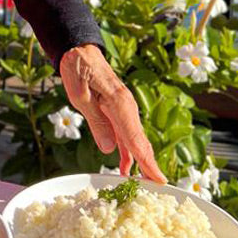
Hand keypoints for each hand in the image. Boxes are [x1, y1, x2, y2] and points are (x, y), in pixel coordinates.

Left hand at [60, 44, 165, 183]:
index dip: (147, 162)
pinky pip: (124, 132)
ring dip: (138, 160)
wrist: (77, 48)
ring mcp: (122, 108)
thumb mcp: (80, 95)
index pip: (136, 139)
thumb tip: (109, 149)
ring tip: (142, 184)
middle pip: (139, 141)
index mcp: (120, 103)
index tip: (159, 180)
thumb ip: (96, 121)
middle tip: (156, 189)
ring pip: (133, 139)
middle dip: (148, 165)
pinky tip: (125, 165)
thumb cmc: (77, 67)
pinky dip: (127, 149)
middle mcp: (126, 106)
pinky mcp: (116, 108)